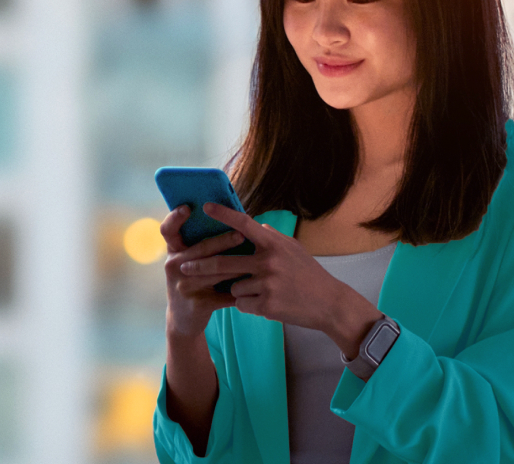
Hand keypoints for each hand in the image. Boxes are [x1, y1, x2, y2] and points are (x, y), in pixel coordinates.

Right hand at [158, 205, 245, 338]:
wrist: (184, 320)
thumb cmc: (194, 283)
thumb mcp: (190, 263)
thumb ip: (203, 246)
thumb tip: (232, 221)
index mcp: (173, 252)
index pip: (168, 230)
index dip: (174, 218)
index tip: (187, 207)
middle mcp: (174, 266)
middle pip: (201, 249)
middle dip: (223, 241)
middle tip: (241, 234)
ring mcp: (183, 286)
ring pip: (217, 272)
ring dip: (239, 266)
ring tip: (257, 261)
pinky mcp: (197, 303)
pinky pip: (225, 293)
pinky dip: (242, 290)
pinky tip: (256, 287)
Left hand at [177, 203, 384, 356]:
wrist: (329, 303)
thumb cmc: (308, 273)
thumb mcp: (293, 249)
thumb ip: (270, 237)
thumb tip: (252, 225)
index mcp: (274, 244)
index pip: (244, 225)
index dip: (223, 215)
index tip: (205, 207)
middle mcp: (269, 262)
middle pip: (224, 263)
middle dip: (200, 265)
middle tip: (184, 267)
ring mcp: (267, 284)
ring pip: (233, 287)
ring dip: (238, 290)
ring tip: (261, 291)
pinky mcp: (267, 306)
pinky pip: (242, 304)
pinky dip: (247, 305)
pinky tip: (266, 304)